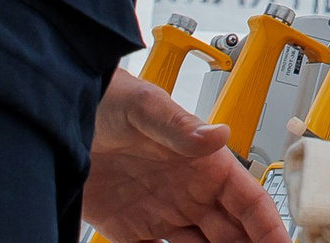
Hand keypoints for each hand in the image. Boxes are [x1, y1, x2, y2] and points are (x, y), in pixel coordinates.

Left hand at [80, 70, 284, 242]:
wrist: (61, 115)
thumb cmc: (106, 99)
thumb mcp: (143, 108)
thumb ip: (179, 125)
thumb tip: (218, 133)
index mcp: (202, 163)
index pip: (248, 199)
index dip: (269, 225)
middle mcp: (189, 191)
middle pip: (234, 231)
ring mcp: (162, 213)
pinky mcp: (130, 229)